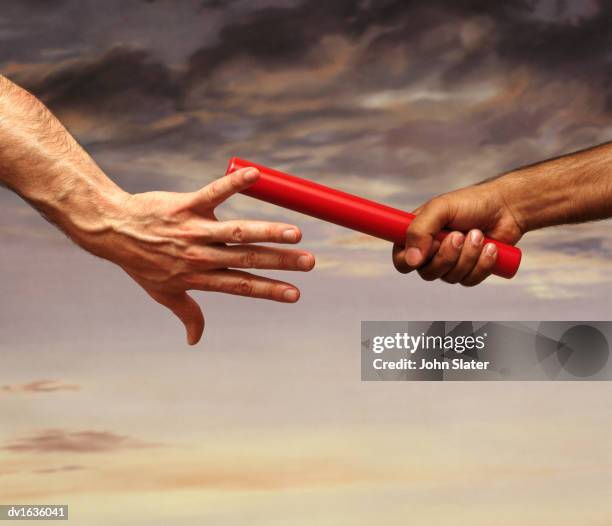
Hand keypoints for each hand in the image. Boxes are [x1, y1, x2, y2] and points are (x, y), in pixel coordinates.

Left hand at [80, 167, 314, 343]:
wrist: (111, 230)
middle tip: (309, 263)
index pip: (242, 285)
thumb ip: (188, 314)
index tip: (296, 294)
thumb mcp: (163, 294)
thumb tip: (195, 340)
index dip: (269, 290)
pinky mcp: (186, 205)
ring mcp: (194, 230)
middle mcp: (201, 255)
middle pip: (247, 259)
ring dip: (267, 231)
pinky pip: (213, 193)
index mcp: (201, 276)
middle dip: (280, 262)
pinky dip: (234, 183)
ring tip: (295, 233)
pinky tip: (256, 176)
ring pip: (236, 231)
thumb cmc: (140, 262)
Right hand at [392, 180, 523, 285]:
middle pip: (427, 273)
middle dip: (447, 255)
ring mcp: (450, 264)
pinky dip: (482, 264)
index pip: (401, 261)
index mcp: (417, 236)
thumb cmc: (471, 203)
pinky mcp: (469, 271)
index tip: (432, 244)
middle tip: (460, 235)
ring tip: (479, 234)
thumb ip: (419, 230)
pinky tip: (491, 247)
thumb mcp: (440, 208)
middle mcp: (430, 253)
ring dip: (468, 256)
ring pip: (450, 277)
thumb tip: (412, 260)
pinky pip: (469, 280)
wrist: (506, 207)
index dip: (412, 260)